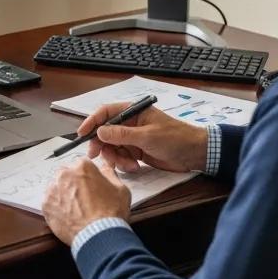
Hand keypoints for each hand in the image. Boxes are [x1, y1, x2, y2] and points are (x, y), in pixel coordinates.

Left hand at [43, 157, 130, 244]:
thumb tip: (105, 168)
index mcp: (82, 167)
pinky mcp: (46, 205)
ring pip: (56, 187)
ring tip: (76, 208)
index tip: (90, 184)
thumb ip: (109, 173)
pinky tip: (68, 214)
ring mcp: (53, 189)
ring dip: (64, 194)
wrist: (98, 235)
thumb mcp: (120, 189)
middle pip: (67, 174)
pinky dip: (57, 207)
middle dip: (73, 182)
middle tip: (83, 197)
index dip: (88, 175)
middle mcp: (64, 175)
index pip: (82, 164)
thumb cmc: (110, 214)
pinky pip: (50, 202)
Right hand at [79, 101, 207, 173]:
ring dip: (116, 157)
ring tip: (129, 165)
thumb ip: (122, 134)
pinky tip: (135, 167)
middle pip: (105, 132)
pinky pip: (121, 156)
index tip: (82, 134)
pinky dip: (124, 163)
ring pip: (112, 147)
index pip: (106, 112)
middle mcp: (130, 123)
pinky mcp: (136, 151)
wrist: (195, 154)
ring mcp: (133, 138)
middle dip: (101, 145)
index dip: (92, 122)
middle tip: (97, 155)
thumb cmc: (175, 138)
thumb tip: (100, 131)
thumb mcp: (147, 136)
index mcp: (133, 111)